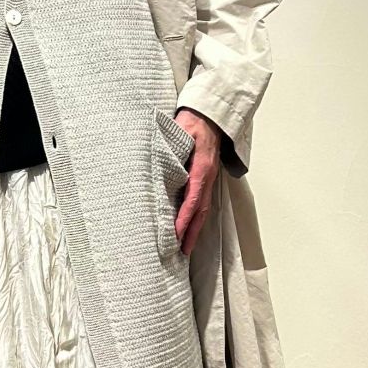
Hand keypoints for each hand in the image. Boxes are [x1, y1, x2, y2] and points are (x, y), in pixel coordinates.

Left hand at [172, 109, 220, 254]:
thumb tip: (157, 164)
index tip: (175, 234)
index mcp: (201, 168)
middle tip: (181, 252)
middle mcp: (207, 177)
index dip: (184, 218)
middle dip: (191, 232)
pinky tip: (188, 226)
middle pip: (200, 211)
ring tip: (185, 247)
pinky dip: (195, 217)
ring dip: (194, 229)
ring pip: (202, 208)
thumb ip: (171, 148)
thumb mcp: (180, 131)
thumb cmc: (192, 122)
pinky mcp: (206, 177)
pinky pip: (202, 201)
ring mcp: (209, 178)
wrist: (210, 115)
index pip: (192, 199)